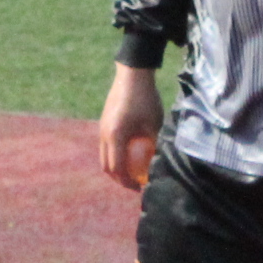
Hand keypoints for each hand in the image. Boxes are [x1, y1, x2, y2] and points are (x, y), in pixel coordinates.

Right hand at [97, 64, 161, 192]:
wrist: (132, 74)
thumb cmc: (146, 99)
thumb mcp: (154, 125)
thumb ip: (155, 146)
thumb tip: (161, 165)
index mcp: (115, 136)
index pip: (117, 168)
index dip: (128, 182)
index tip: (140, 188)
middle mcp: (104, 134)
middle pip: (106, 166)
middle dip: (120, 179)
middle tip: (135, 185)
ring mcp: (102, 128)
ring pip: (104, 156)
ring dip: (116, 167)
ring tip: (132, 172)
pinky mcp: (104, 122)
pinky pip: (106, 146)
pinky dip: (115, 155)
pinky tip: (129, 153)